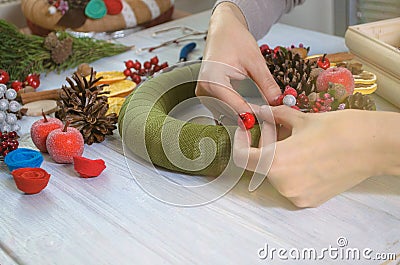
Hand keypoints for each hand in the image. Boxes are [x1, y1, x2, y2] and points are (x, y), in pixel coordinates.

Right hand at [195, 2, 280, 120]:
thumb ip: (266, 84)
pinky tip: (251, 108)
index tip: (271, 118)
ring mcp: (203, 94)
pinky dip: (238, 111)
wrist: (223, 30)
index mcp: (212, 79)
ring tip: (262, 111)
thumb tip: (278, 102)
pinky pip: (223, 110)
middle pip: (230, 113)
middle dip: (252, 116)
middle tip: (271, 116)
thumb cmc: (233, 39)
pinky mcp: (207, 97)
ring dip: (244, 116)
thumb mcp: (255, 61)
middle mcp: (204, 90)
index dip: (255, 114)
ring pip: (227, 115)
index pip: (235, 106)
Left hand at [234, 105, 399, 206]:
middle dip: (263, 145)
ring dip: (277, 157)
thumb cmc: (338, 130)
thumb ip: (273, 117)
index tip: (246, 131)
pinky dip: (291, 170)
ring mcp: (296, 195)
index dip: (240, 141)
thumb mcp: (300, 119)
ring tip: (295, 141)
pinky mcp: (309, 201)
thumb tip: (260, 112)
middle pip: (259, 164)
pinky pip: (290, 184)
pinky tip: (305, 156)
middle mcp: (282, 184)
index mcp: (275, 162)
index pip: (241, 157)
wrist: (371, 146)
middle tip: (276, 129)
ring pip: (275, 174)